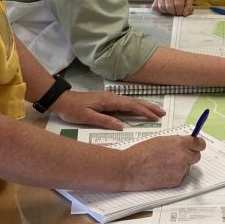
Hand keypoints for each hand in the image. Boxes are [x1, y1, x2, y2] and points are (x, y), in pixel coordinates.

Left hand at [49, 90, 165, 129]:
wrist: (62, 100)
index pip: (131, 106)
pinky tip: (139, 109)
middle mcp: (112, 98)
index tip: (156, 117)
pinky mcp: (107, 101)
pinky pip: (126, 104)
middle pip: (135, 101)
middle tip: (163, 112)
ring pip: (131, 102)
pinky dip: (136, 106)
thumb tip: (122, 125)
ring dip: (144, 105)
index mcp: (109, 101)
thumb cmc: (73, 109)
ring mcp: (110, 98)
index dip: (144, 111)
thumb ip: (105, 121)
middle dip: (149, 107)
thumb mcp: (87, 117)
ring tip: (156, 110)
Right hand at [122, 134, 205, 189]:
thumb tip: (185, 144)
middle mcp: (183, 157)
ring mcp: (180, 170)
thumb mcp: (161, 140)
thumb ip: (176, 142)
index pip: (200, 144)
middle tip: (178, 156)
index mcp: (180, 143)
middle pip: (196, 156)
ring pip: (187, 167)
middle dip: (190, 156)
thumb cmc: (142, 152)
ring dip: (181, 166)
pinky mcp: (175, 182)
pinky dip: (174, 175)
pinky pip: (180, 177)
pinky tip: (161, 172)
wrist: (130, 168)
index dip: (198, 145)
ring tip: (164, 165)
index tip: (197, 146)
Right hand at [152, 0, 193, 15]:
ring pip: (162, 7)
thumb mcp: (188, 3)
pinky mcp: (156, 1)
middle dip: (173, 12)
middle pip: (169, 6)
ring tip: (171, 11)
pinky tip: (165, 10)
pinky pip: (156, 8)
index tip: (180, 13)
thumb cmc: (181, 1)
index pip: (178, 4)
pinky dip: (160, 11)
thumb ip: (189, 8)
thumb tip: (185, 13)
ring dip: (167, 12)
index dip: (180, 11)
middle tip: (175, 13)